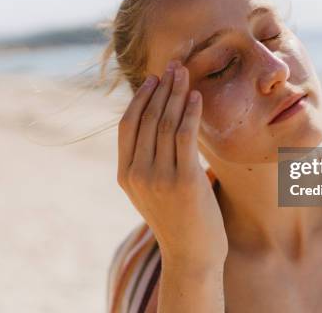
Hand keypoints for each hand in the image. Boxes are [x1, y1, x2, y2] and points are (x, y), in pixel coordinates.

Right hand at [116, 59, 227, 267]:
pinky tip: (196, 97)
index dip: (140, 98)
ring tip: (185, 73)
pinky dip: (190, 113)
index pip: (128, 125)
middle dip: (161, 88)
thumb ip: (148, 163)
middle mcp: (137, 173)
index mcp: (125, 174)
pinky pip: (185, 136)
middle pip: (147, 118)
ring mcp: (158, 177)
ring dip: (177, 93)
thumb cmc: (178, 220)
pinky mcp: (183, 180)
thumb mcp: (152, 192)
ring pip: (166, 123)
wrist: (192, 257)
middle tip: (173, 65)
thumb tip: (159, 129)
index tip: (154, 78)